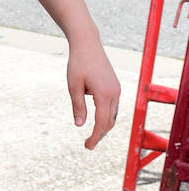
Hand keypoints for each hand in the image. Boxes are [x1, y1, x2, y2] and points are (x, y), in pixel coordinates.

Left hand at [67, 35, 120, 149]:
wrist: (88, 44)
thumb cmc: (78, 63)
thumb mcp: (73, 85)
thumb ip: (78, 106)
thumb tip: (80, 125)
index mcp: (104, 94)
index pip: (102, 123)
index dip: (95, 136)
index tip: (87, 146)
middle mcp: (115, 93)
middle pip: (110, 121)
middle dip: (100, 134)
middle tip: (88, 145)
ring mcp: (117, 89)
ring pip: (113, 114)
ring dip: (104, 125)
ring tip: (92, 135)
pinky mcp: (115, 86)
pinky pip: (112, 106)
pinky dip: (106, 115)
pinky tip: (97, 119)